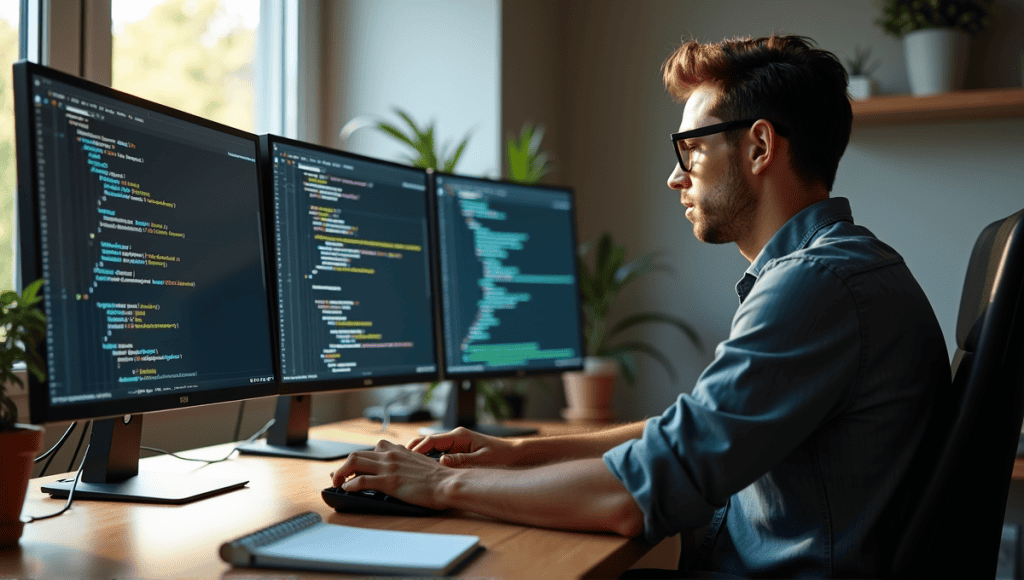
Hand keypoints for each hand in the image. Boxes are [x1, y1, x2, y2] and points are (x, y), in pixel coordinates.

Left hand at [330, 440, 451, 509]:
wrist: (447, 483)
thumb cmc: (438, 478)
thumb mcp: (420, 463)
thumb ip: (406, 463)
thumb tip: (398, 472)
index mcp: (399, 450)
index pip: (372, 449)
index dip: (359, 459)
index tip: (353, 468)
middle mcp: (391, 455)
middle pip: (357, 454)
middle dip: (343, 466)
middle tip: (338, 477)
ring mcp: (389, 467)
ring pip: (355, 462)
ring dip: (341, 473)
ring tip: (337, 483)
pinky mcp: (389, 481)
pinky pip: (362, 480)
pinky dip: (351, 485)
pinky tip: (347, 489)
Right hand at [406, 426, 519, 467]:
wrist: (513, 453)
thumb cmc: (500, 455)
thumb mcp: (481, 460)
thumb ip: (461, 460)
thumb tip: (442, 462)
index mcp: (460, 436)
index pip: (432, 440)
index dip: (418, 448)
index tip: (406, 457)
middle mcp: (456, 436)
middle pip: (428, 441)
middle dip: (413, 450)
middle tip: (399, 460)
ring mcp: (456, 442)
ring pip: (432, 447)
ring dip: (420, 454)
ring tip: (406, 465)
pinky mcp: (458, 449)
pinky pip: (439, 452)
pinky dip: (429, 458)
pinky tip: (422, 467)